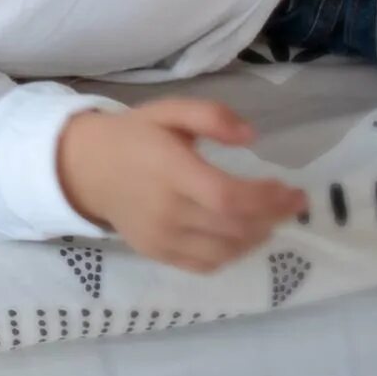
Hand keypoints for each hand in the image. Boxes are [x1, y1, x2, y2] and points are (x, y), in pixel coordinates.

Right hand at [55, 100, 304, 272]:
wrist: (86, 168)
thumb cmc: (134, 136)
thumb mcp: (168, 111)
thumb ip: (210, 116)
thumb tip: (251, 136)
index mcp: (169, 169)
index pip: (227, 197)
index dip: (267, 199)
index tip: (291, 190)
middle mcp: (166, 209)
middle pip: (234, 227)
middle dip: (273, 217)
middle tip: (291, 204)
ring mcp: (160, 237)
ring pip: (226, 250)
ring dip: (257, 237)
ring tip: (269, 218)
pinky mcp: (157, 253)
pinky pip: (206, 264)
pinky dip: (232, 254)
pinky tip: (241, 236)